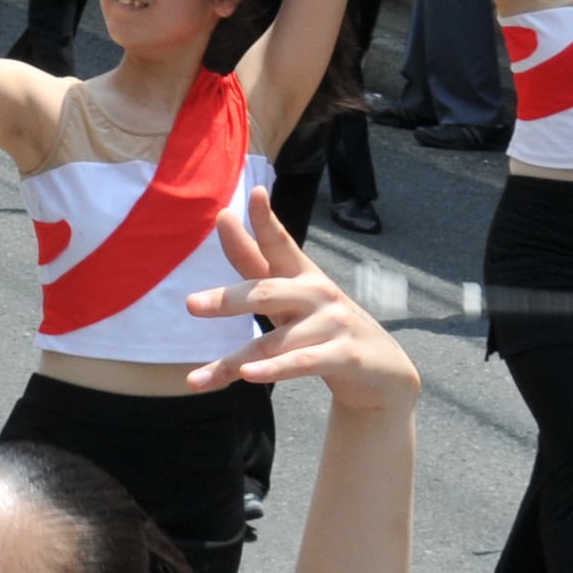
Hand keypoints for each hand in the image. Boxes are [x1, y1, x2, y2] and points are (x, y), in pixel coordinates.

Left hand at [180, 198, 417, 406]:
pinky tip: (248, 376)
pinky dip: (273, 370)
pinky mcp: (345, 356)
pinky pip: (301, 363)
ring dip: (234, 362)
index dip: (266, 220)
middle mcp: (318, 293)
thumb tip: (223, 216)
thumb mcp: (289, 294)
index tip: (255, 193)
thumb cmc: (322, 325)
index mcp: (303, 275)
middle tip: (191, 305)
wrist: (381, 370)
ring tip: (198, 378)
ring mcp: (334, 324)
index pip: (281, 244)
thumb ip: (253, 260)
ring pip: (273, 343)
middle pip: (267, 293)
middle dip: (228, 300)